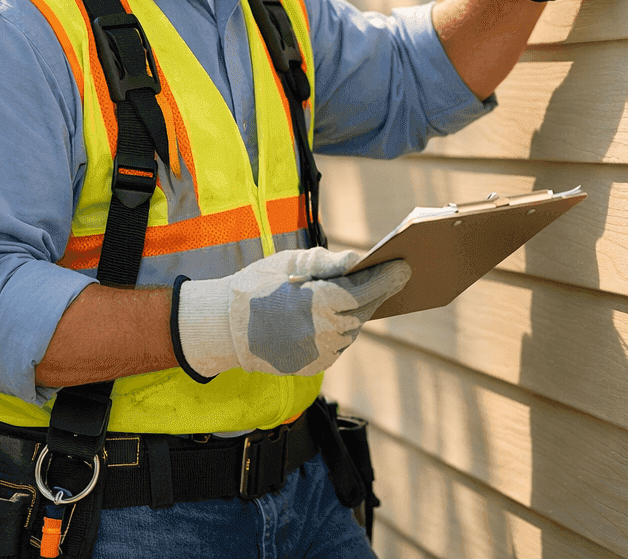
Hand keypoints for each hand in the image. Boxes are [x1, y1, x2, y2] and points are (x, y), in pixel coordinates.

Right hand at [170, 248, 410, 379]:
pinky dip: (341, 330)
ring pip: (351, 331)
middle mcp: (322, 333)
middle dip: (379, 293)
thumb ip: (327, 262)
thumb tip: (359, 260)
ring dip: (360, 312)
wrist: (223, 328)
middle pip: (363, 311)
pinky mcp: (311, 367)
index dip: (387, 277)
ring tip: (370, 294)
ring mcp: (317, 354)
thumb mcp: (288, 264)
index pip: (365, 290)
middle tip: (395, 277)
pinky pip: (336, 346)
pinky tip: (341, 316)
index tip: (405, 266)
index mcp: (318, 303)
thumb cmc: (256, 287)